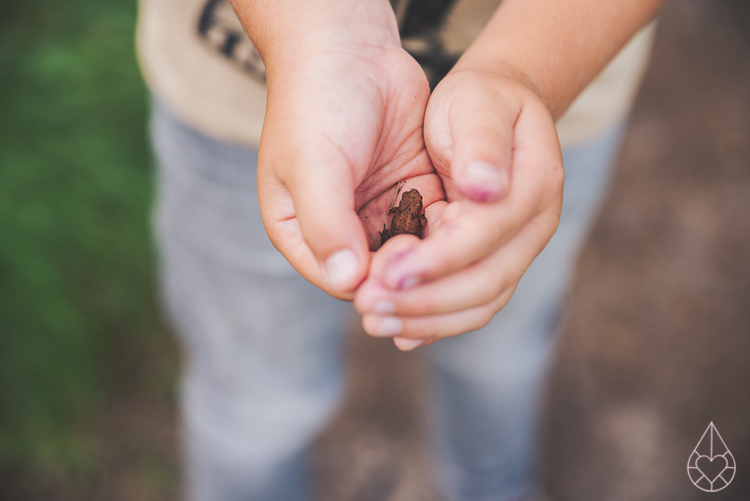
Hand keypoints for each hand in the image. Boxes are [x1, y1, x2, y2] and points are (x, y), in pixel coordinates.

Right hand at [255, 3, 443, 298]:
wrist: (350, 47)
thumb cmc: (317, 103)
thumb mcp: (312, 166)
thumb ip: (326, 223)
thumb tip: (347, 280)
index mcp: (300, 232)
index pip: (339, 280)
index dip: (373, 286)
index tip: (402, 272)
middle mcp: (339, 229)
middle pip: (380, 274)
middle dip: (409, 275)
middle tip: (437, 261)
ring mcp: (376, 211)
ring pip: (412, 254)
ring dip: (435, 255)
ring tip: (457, 244)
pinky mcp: (410, 191)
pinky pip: (434, 224)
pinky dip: (450, 228)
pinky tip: (468, 223)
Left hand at [354, 69, 564, 348]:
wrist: (497, 110)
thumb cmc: (480, 101)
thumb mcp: (477, 104)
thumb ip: (481, 144)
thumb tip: (485, 189)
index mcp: (534, 185)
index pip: (484, 236)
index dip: (436, 259)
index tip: (386, 274)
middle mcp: (532, 227)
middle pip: (486, 283)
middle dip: (425, 302)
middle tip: (369, 308)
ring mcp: (515, 249)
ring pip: (479, 303)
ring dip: (426, 319)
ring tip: (374, 322)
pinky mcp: (491, 260)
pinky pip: (470, 302)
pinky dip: (435, 321)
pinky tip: (398, 332)